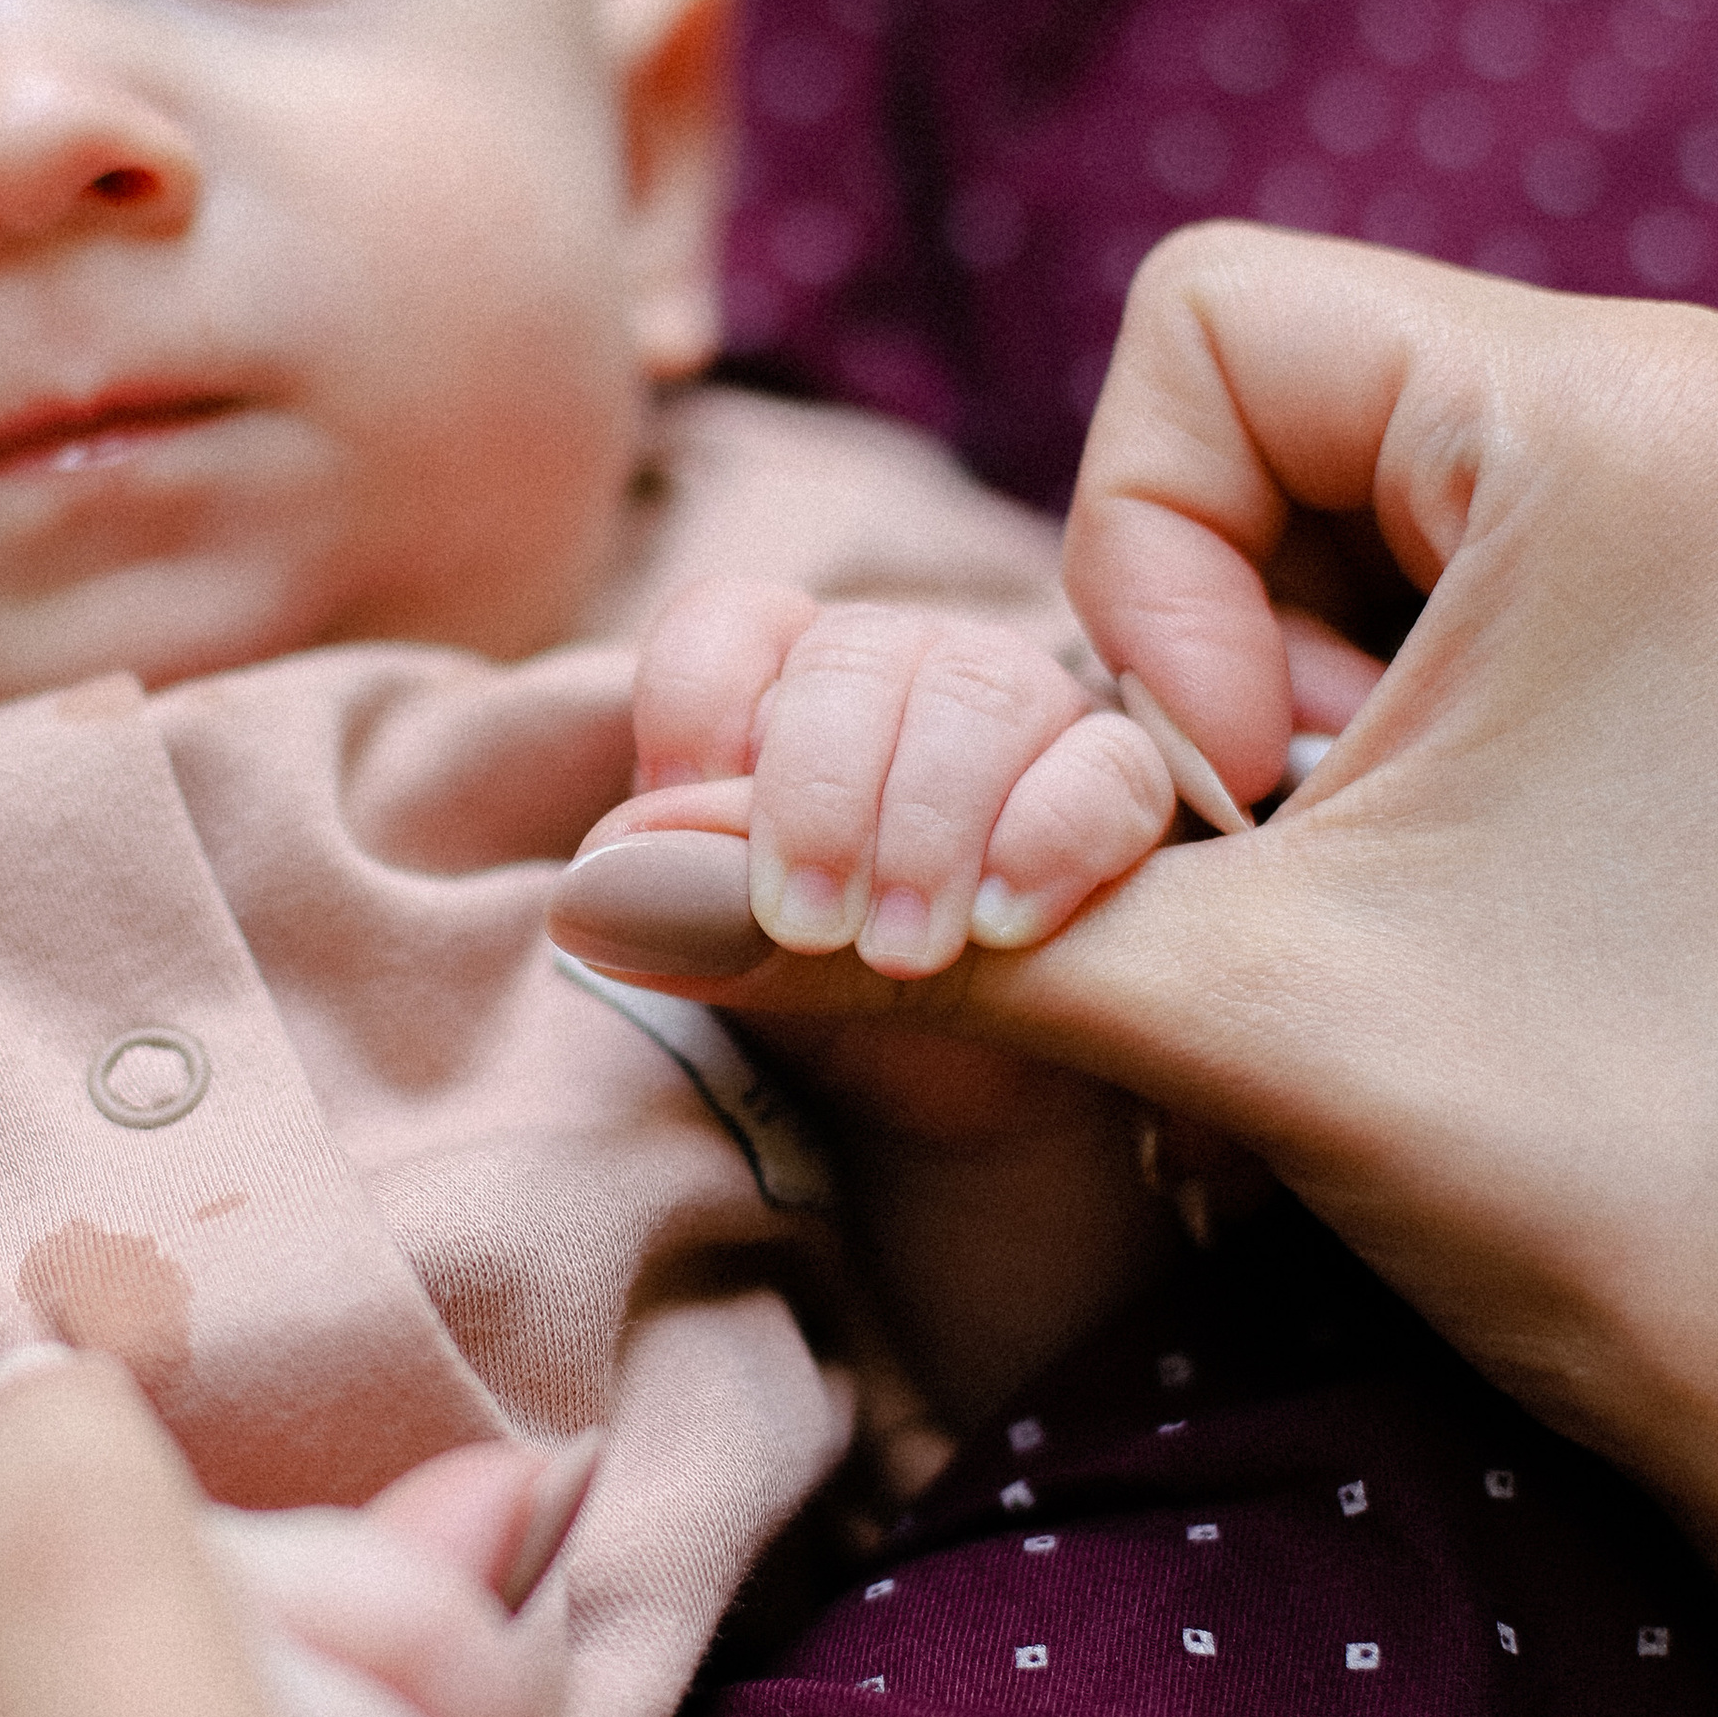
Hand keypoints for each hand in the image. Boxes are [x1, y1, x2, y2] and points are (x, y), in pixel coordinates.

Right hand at [569, 224, 1717, 1618]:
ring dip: (1290, 732)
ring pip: (1346, 527)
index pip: (1204, 322)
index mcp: (1625, 416)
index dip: (1142, 565)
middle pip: (1271, 416)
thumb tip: (612, 893)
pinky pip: (1458, 605)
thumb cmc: (1631, 1191)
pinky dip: (1385, 756)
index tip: (1256, 791)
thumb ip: (877, 934)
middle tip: (1328, 871)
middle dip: (1218, 665)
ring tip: (1402, 914)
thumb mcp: (1229, 1017)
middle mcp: (1709, 420)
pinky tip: (1457, 924)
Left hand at [625, 573, 1173, 970]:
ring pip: (981, 692)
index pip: (729, 625)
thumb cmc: (831, 992)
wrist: (981, 1090)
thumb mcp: (743, 957)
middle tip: (804, 919)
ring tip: (903, 947)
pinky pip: (1109, 769)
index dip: (700, 705)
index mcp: (781, 688)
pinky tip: (1007, 922)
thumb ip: (686, 911)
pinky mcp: (1124, 782)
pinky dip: (1053, 837)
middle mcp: (902, 671)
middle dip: (817, 792)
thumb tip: (592, 895)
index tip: (691, 813)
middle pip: (853, 654)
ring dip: (928, 824)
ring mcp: (1025, 712)